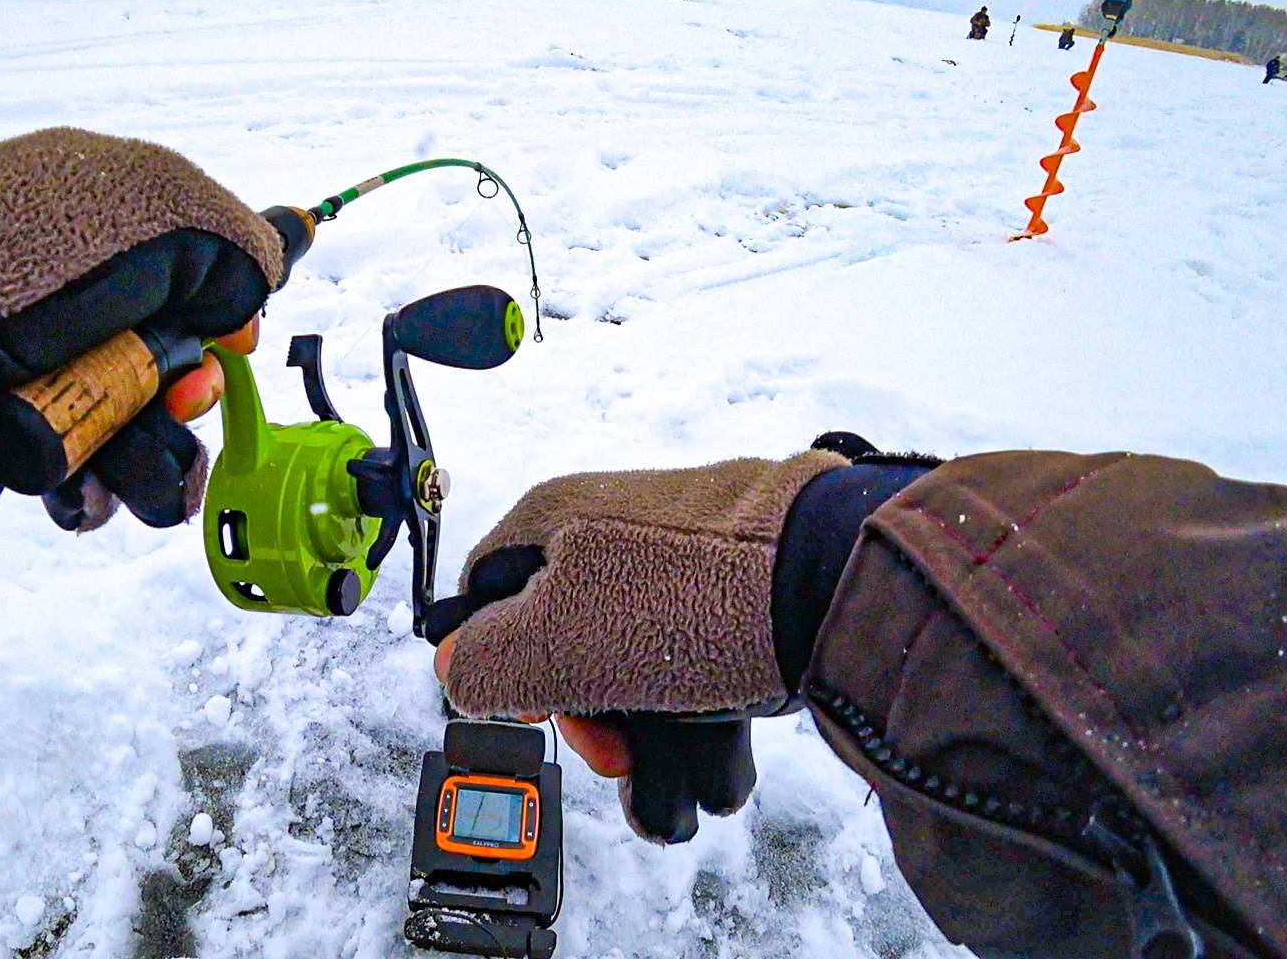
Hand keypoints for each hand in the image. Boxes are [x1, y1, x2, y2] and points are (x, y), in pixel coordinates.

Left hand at [0, 128, 287, 528]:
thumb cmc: (34, 254)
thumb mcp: (170, 209)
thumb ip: (238, 246)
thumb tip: (248, 298)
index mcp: (96, 222)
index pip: (189, 275)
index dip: (226, 318)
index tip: (237, 341)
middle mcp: (68, 298)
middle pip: (171, 370)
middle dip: (188, 399)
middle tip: (173, 403)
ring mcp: (35, 370)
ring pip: (135, 436)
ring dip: (153, 459)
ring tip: (128, 460)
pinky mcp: (4, 437)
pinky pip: (80, 480)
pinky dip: (95, 493)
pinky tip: (85, 485)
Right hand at [430, 451, 848, 838]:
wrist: (832, 577)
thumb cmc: (680, 604)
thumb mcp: (550, 646)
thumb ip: (482, 662)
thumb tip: (454, 671)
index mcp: (551, 516)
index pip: (484, 592)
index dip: (494, 661)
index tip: (534, 710)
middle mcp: (612, 519)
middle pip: (562, 629)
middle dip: (581, 708)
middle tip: (614, 754)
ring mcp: (681, 546)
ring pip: (633, 648)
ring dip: (641, 723)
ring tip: (668, 770)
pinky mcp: (742, 574)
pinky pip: (696, 645)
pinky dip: (695, 700)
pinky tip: (711, 744)